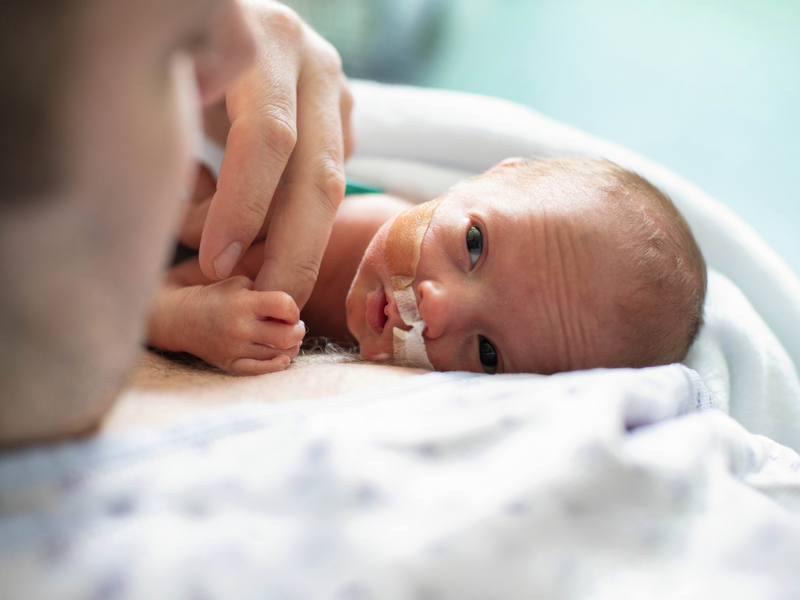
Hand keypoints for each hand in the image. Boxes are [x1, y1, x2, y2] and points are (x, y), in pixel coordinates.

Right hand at [182, 276, 304, 374]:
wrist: (183, 318)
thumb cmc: (219, 298)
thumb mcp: (241, 285)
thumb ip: (267, 295)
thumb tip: (294, 314)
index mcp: (243, 303)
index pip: (284, 306)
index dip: (293, 309)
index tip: (288, 311)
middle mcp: (239, 328)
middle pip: (287, 336)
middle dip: (298, 331)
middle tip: (296, 327)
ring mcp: (234, 349)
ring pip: (279, 355)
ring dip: (290, 347)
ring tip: (286, 338)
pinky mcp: (230, 364)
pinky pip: (260, 370)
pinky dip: (276, 365)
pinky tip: (283, 358)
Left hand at [194, 1, 353, 309]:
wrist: (230, 32)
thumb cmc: (183, 60)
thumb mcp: (173, 81)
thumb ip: (178, 124)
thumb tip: (192, 206)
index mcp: (270, 42)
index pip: (267, 135)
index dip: (243, 206)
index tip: (216, 264)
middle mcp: (316, 67)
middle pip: (318, 176)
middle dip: (293, 253)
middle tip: (268, 306)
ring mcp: (340, 95)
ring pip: (331, 188)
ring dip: (299, 246)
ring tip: (265, 285)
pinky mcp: (347, 122)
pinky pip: (327, 187)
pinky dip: (297, 224)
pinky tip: (268, 241)